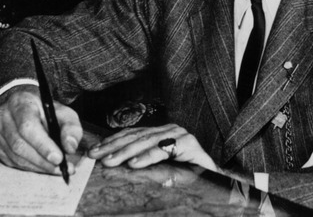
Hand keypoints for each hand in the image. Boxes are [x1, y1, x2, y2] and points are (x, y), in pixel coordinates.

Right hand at [0, 86, 83, 175]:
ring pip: (15, 156)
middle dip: (42, 160)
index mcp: (21, 102)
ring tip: (56, 169)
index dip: (43, 145)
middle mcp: (3, 116)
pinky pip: (12, 162)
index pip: (27, 126)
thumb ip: (71, 127)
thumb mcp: (63, 111)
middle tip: (60, 168)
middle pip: (19, 144)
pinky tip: (43, 167)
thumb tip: (70, 147)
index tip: (59, 158)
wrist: (24, 106)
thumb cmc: (45, 109)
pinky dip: (30, 168)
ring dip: (38, 167)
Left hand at [87, 124, 217, 171]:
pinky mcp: (189, 144)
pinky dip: (147, 157)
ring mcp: (180, 135)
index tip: (95, 150)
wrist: (217, 182)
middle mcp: (169, 130)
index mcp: (161, 134)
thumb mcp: (161, 168)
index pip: (132, 134)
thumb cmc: (188, 176)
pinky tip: (134, 163)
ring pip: (146, 142)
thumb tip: (115, 164)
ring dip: (125, 152)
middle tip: (95, 156)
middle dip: (113, 147)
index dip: (113, 141)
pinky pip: (164, 150)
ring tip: (110, 160)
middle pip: (136, 137)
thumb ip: (144, 162)